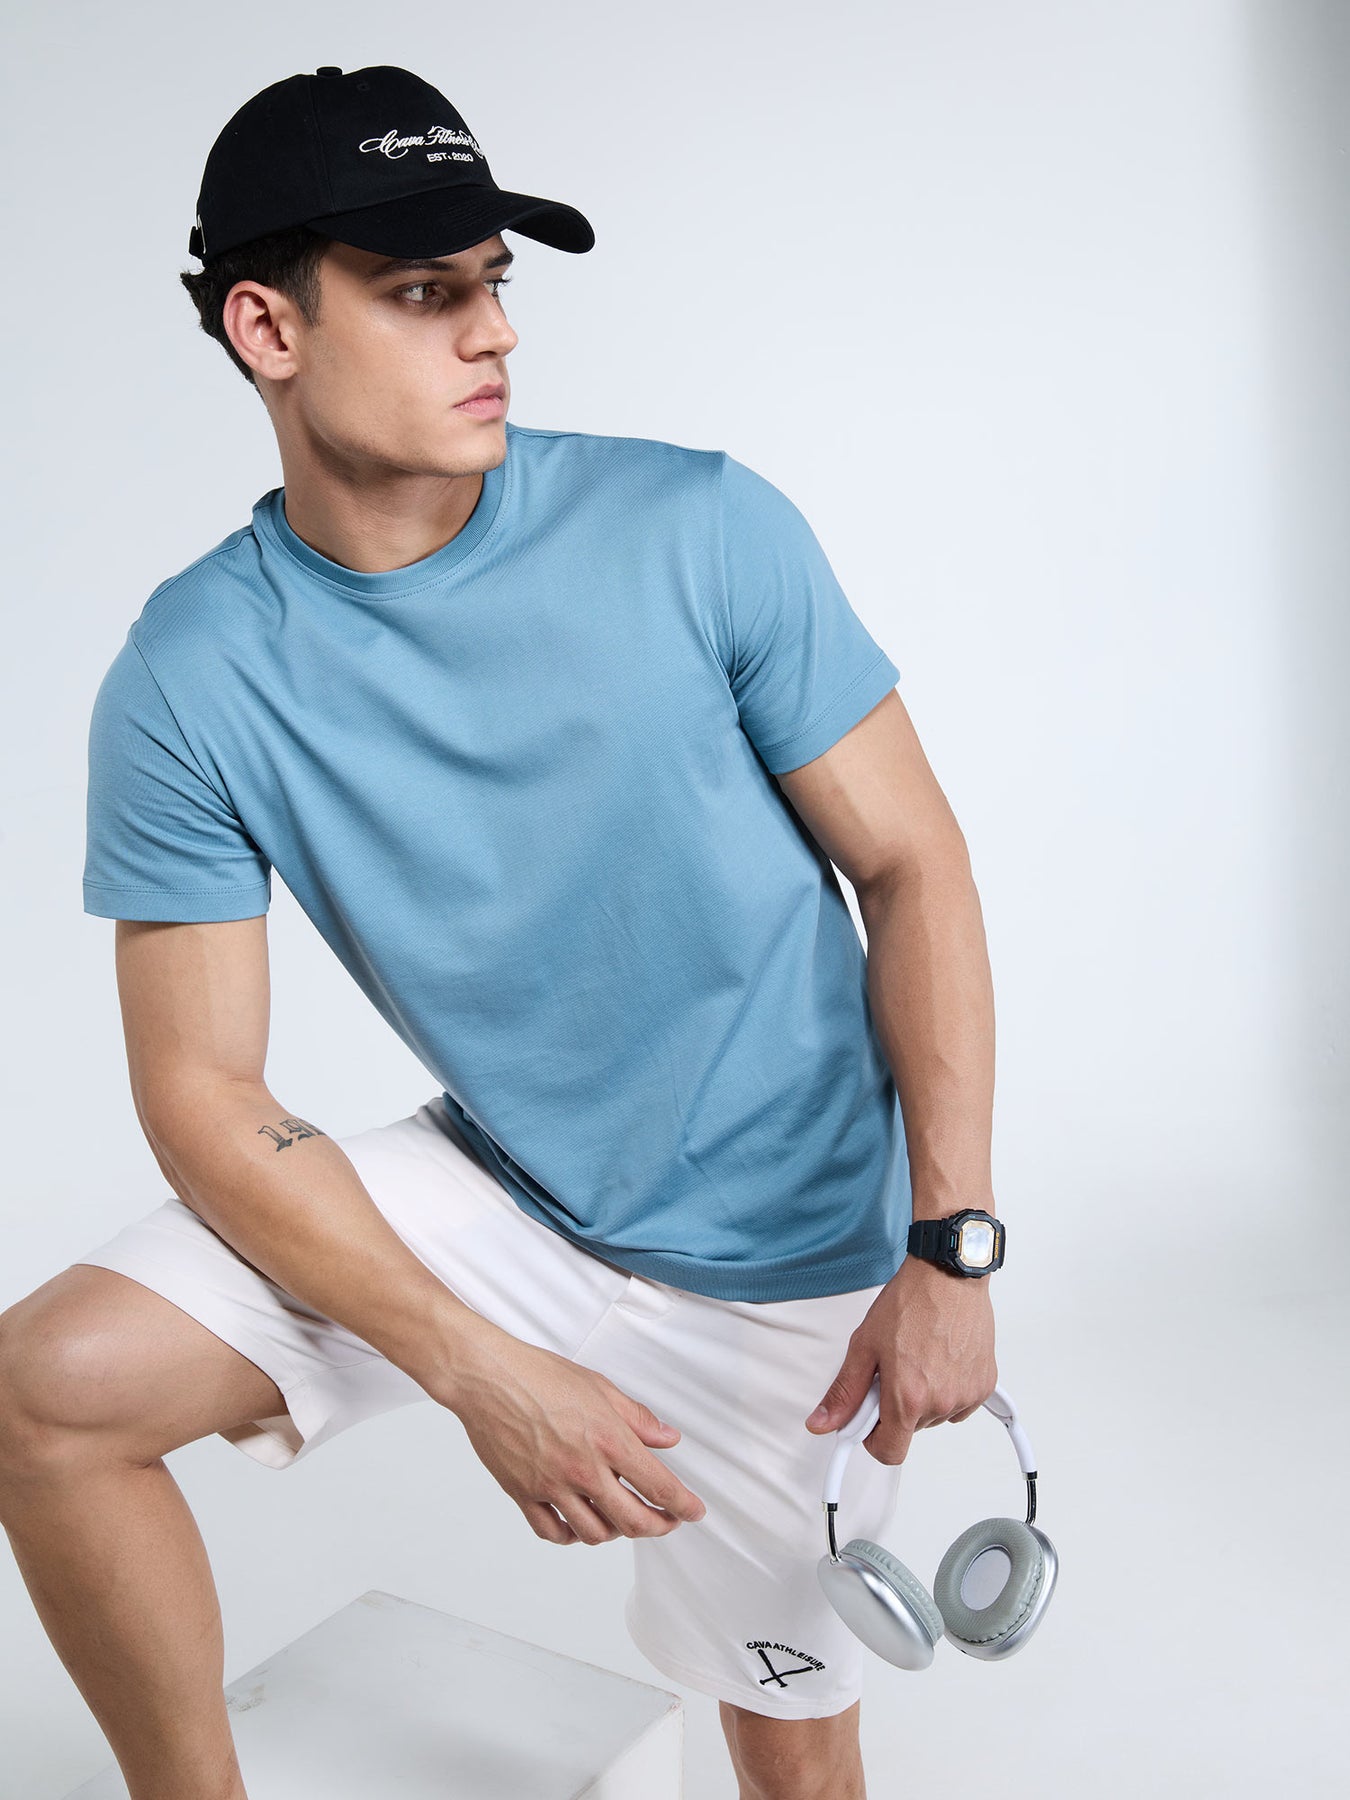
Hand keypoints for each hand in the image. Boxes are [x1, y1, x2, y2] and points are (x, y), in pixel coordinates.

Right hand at [443, 1325, 708, 1545]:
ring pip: (594, 1534)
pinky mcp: (523, 1494)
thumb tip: (667, 1439)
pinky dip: (570, 1537)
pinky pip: (552, 1532)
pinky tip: (578, 1526)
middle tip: (666, 1522)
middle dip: (658, 1526)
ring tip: (622, 1520)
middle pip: (633, 1521)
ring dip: (615, 1533)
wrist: (488, 1378)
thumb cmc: (539, 1375)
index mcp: (607, 1439)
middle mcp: (583, 1469)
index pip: (658, 1485)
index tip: (694, 1512)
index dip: (683, 1505)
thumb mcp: (600, 1387)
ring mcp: (552, 1486)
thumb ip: (637, 1418)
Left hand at [803, 1253, 997, 1463]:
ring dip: (923, 1397)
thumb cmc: (910, 1302)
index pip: (889, 1452)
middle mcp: (940, 1402)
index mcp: (907, 1397)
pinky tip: (940, 1359)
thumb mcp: (864, 1345)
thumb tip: (823, 1423)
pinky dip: (948, 1389)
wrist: (948, 1275)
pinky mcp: (984, 1384)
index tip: (869, 1419)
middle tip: (893, 1369)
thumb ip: (845, 1392)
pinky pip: (959, 1404)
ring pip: (934, 1416)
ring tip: (918, 1357)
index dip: (873, 1439)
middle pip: (910, 1429)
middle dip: (897, 1407)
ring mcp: (966, 1395)